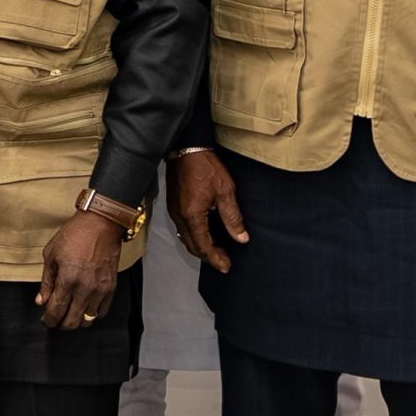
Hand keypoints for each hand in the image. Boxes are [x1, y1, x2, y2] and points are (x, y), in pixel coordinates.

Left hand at [36, 210, 123, 330]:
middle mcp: (85, 289)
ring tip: (70, 314)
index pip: (56, 311)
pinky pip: (102, 312)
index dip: (48, 320)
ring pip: (87, 320)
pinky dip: (92, 314)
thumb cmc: (75, 235)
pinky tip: (85, 307)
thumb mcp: (51, 255)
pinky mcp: (111, 288)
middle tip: (55, 320)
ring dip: (77, 321)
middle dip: (60, 324)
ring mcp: (100, 290)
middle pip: (71, 321)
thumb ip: (47, 282)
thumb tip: (41, 301)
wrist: (101, 224)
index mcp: (67, 280)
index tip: (46, 321)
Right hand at [168, 150, 247, 272]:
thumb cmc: (206, 167)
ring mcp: (174, 211)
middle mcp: (180, 217)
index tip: (226, 266)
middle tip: (224, 261)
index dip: (215, 259)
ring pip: (186, 238)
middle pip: (192, 246)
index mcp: (192, 216)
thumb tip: (241, 238)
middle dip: (208, 256)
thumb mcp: (225, 191)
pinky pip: (183, 228)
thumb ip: (232, 217)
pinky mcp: (173, 205)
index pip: (203, 246)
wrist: (187, 148)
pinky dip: (195, 236)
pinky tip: (207, 233)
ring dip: (201, 246)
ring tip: (218, 249)